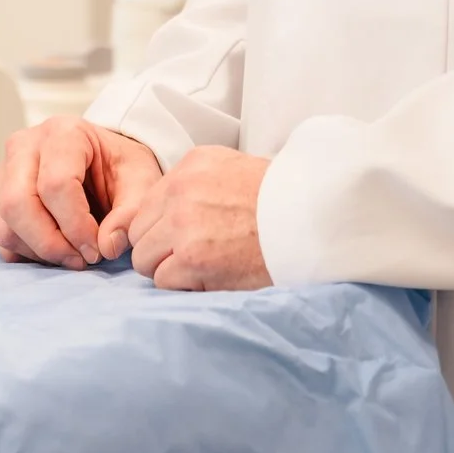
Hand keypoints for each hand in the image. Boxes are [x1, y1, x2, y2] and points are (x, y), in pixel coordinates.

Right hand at [0, 117, 163, 268]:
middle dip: (50, 243)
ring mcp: (4, 170)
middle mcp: (24, 145)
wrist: (102, 160)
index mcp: (63, 133)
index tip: (98, 249)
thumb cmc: (119, 167)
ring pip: (4, 222)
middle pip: (18, 202)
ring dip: (37, 251)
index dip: (76, 226)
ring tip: (70, 255)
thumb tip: (107, 245)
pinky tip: (53, 250)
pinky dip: (24, 251)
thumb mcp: (142, 181)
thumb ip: (131, 213)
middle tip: (80, 260)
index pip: (56, 184)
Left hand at [124, 146, 272, 290]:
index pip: (147, 205)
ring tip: (201, 268)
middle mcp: (180, 192)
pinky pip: (164, 280)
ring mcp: (183, 227)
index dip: (161, 226)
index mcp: (189, 167)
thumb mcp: (232, 168)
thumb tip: (167, 211)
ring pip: (146, 259)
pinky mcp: (192, 260)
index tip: (179, 237)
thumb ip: (195, 184)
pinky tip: (209, 278)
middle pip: (140, 233)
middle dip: (159, 249)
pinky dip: (183, 285)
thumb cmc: (280, 200)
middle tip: (189, 257)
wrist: (313, 220)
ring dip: (168, 269)